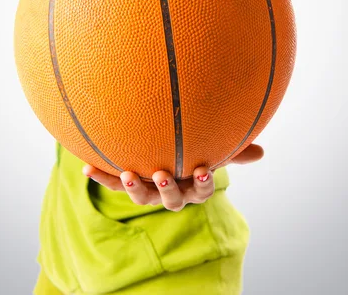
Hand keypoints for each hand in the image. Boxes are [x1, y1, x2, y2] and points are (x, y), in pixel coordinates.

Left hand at [82, 143, 263, 211]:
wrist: (167, 150)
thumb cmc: (196, 147)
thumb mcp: (214, 148)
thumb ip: (233, 150)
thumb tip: (261, 152)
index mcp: (194, 184)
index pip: (202, 190)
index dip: (203, 183)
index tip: (202, 170)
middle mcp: (172, 191)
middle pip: (172, 200)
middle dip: (167, 189)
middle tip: (162, 174)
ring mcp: (149, 188)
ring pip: (143, 197)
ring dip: (135, 188)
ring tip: (129, 174)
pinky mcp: (129, 180)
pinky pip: (115, 181)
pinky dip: (101, 175)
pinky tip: (86, 166)